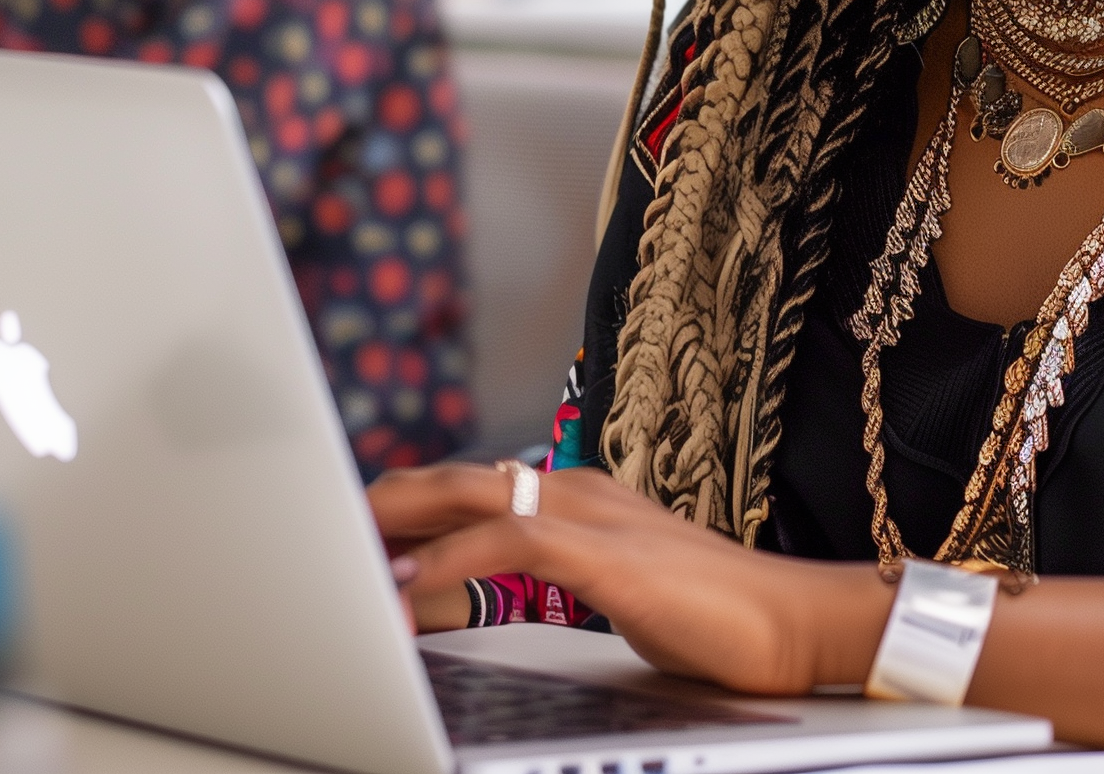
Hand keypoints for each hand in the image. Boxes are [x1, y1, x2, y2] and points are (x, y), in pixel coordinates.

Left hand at [367, 462, 889, 694]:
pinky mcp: (607, 552)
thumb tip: (462, 591)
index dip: (401, 507)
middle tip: (314, 535)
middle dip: (379, 506)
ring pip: (471, 496)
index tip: (344, 536)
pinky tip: (414, 590)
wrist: (790, 622)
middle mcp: (574, 487)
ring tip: (341, 560)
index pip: (467, 487)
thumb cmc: (706, 615)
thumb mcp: (605, 590)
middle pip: (453, 480)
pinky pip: (511, 542)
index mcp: (573, 494)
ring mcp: (591, 513)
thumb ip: (541, 578)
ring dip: (400, 529)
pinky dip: (453, 560)